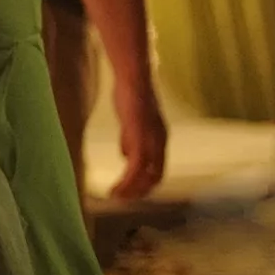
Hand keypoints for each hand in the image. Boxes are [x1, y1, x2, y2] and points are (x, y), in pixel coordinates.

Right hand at [108, 80, 167, 200]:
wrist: (133, 77)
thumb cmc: (131, 94)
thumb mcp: (132, 121)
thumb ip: (130, 138)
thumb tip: (126, 155)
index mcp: (160, 139)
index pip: (157, 169)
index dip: (145, 183)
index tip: (130, 191)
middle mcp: (160, 143)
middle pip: (155, 178)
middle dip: (139, 191)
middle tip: (122, 198)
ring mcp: (152, 141)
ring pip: (145, 177)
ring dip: (131, 190)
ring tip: (115, 196)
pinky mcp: (140, 139)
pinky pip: (134, 169)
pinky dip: (126, 183)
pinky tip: (114, 187)